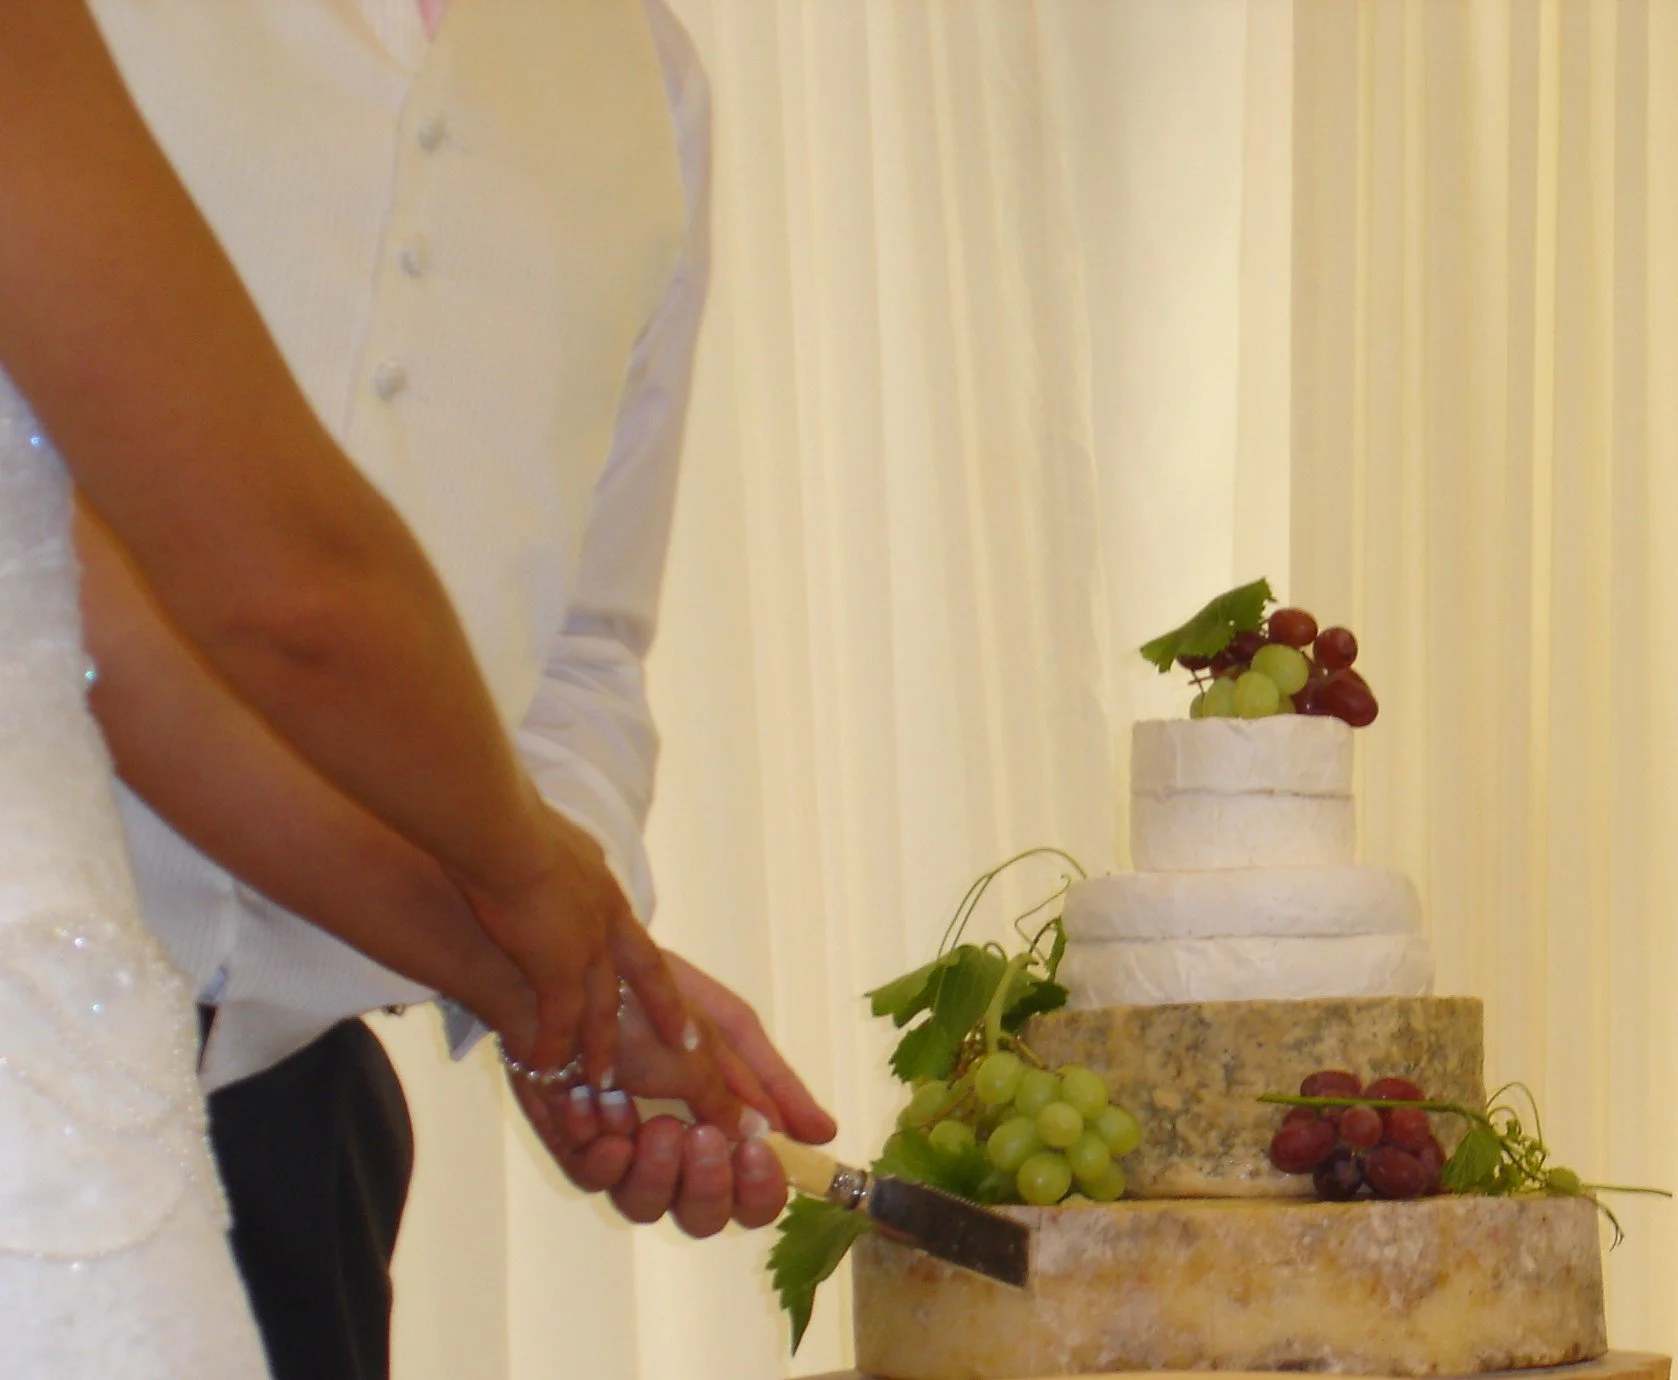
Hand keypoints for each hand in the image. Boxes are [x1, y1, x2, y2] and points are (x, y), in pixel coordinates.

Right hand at [460, 801, 693, 1084]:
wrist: (500, 832)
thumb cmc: (507, 823)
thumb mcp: (547, 837)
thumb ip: (551, 855)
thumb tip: (541, 849)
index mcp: (602, 885)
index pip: (636, 935)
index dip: (657, 968)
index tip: (674, 993)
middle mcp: (605, 918)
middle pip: (644, 975)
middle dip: (666, 1012)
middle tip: (688, 1047)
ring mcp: (586, 947)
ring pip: (602, 1010)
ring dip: (600, 1048)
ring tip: (603, 1082)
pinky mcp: (556, 971)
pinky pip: (558, 1024)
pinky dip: (551, 1049)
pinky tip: (542, 1069)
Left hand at [511, 952, 836, 1234]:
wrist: (585, 967)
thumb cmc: (659, 998)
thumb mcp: (727, 1031)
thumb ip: (770, 1085)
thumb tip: (823, 1134)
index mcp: (721, 1133)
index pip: (752, 1196)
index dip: (760, 1191)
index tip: (757, 1152)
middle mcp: (674, 1158)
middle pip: (703, 1218)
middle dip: (707, 1186)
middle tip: (700, 1137)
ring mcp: (623, 1157)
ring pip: (644, 1207)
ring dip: (653, 1168)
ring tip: (651, 1121)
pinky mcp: (575, 1146)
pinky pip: (591, 1175)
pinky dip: (601, 1144)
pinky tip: (602, 1104)